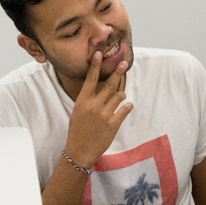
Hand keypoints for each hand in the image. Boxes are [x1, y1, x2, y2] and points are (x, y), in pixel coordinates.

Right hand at [63, 51, 133, 168]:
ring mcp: (104, 114)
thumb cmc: (77, 131)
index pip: (90, 79)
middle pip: (109, 84)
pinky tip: (126, 107)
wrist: (80, 150)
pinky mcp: (114, 124)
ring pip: (119, 95)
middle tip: (124, 63)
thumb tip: (98, 88)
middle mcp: (94, 105)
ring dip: (122, 94)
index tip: (99, 54)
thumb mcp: (77, 112)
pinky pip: (125, 109)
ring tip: (120, 96)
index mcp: (83, 101)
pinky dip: (127, 106)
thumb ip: (88, 99)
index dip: (95, 65)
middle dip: (118, 72)